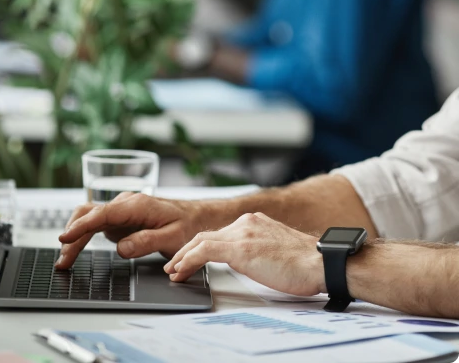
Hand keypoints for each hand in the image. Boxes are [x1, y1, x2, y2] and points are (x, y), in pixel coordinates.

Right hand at [55, 192, 204, 269]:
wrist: (196, 216)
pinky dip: (84, 235)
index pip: (103, 213)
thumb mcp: (173, 238)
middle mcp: (126, 203)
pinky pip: (97, 224)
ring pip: (90, 218)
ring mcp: (122, 209)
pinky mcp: (121, 218)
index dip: (82, 226)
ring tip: (65, 259)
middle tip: (63, 261)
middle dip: (73, 236)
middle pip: (90, 215)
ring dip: (75, 236)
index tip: (65, 238)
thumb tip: (121, 249)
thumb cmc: (187, 225)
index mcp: (137, 205)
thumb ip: (147, 242)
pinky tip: (76, 249)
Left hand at [164, 213, 325, 295]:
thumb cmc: (304, 262)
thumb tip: (247, 259)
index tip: (191, 258)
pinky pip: (205, 251)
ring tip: (173, 270)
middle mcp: (246, 222)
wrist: (320, 262)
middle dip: (186, 250)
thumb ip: (257, 247)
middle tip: (174, 264)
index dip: (200, 246)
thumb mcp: (276, 248)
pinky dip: (189, 260)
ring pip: (201, 240)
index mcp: (254, 222)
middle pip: (206, 234)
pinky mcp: (241, 248)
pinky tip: (182, 270)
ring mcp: (243, 233)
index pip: (219, 233)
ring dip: (183, 256)